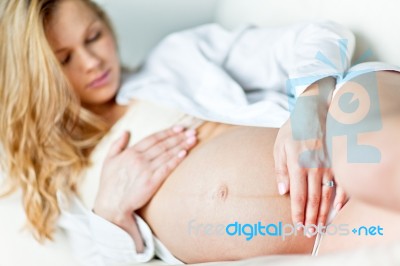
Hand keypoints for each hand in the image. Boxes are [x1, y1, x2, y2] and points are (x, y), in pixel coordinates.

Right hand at [94, 126, 196, 224]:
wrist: (111, 205)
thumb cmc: (109, 184)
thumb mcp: (108, 160)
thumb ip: (117, 144)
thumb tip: (126, 131)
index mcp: (130, 152)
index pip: (153, 138)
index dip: (168, 132)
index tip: (180, 128)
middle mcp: (139, 159)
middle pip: (163, 145)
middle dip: (179, 137)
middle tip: (192, 131)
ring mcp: (145, 170)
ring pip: (167, 154)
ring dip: (181, 146)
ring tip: (193, 139)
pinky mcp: (151, 183)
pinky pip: (166, 168)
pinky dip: (175, 160)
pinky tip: (185, 154)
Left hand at [274, 78, 347, 235]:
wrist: (314, 110)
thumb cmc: (293, 129)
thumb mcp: (279, 146)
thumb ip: (280, 170)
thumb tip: (282, 192)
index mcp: (297, 164)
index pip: (298, 195)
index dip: (298, 212)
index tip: (298, 225)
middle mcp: (314, 167)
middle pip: (313, 199)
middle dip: (311, 217)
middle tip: (310, 232)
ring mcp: (328, 164)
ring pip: (327, 194)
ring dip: (324, 212)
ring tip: (321, 226)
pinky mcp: (337, 160)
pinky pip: (341, 182)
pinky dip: (340, 198)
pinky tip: (337, 209)